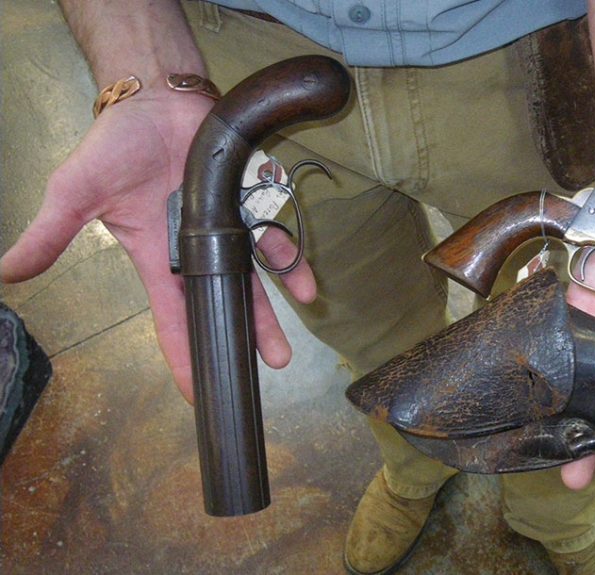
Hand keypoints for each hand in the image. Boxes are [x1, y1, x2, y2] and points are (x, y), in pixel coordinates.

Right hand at [0, 93, 315, 400]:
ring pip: (254, 279)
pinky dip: (291, 260)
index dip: (182, 353)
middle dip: (238, 340)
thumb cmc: (114, 146)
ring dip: (270, 314)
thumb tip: (7, 272)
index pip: (171, 316)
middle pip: (223, 304)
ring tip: (282, 353)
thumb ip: (51, 234)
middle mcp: (198, 250)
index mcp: (158, 258)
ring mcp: (228, 228)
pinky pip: (276, 236)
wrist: (153, 98)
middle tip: (257, 374)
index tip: (194, 392)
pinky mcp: (251, 201)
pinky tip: (306, 287)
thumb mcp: (74, 191)